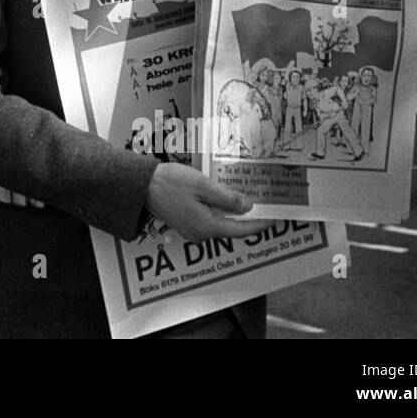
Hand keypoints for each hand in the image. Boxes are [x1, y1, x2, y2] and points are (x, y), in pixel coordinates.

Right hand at [144, 162, 273, 242]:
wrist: (141, 186)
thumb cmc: (171, 183)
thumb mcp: (203, 186)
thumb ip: (227, 198)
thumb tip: (248, 207)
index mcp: (208, 226)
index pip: (241, 229)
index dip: (260, 223)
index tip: (275, 217)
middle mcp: (201, 234)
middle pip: (231, 228)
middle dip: (248, 218)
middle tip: (263, 205)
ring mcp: (191, 230)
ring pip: (219, 224)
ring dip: (233, 214)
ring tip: (246, 199)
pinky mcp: (184, 224)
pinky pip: (208, 220)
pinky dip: (219, 212)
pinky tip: (223, 199)